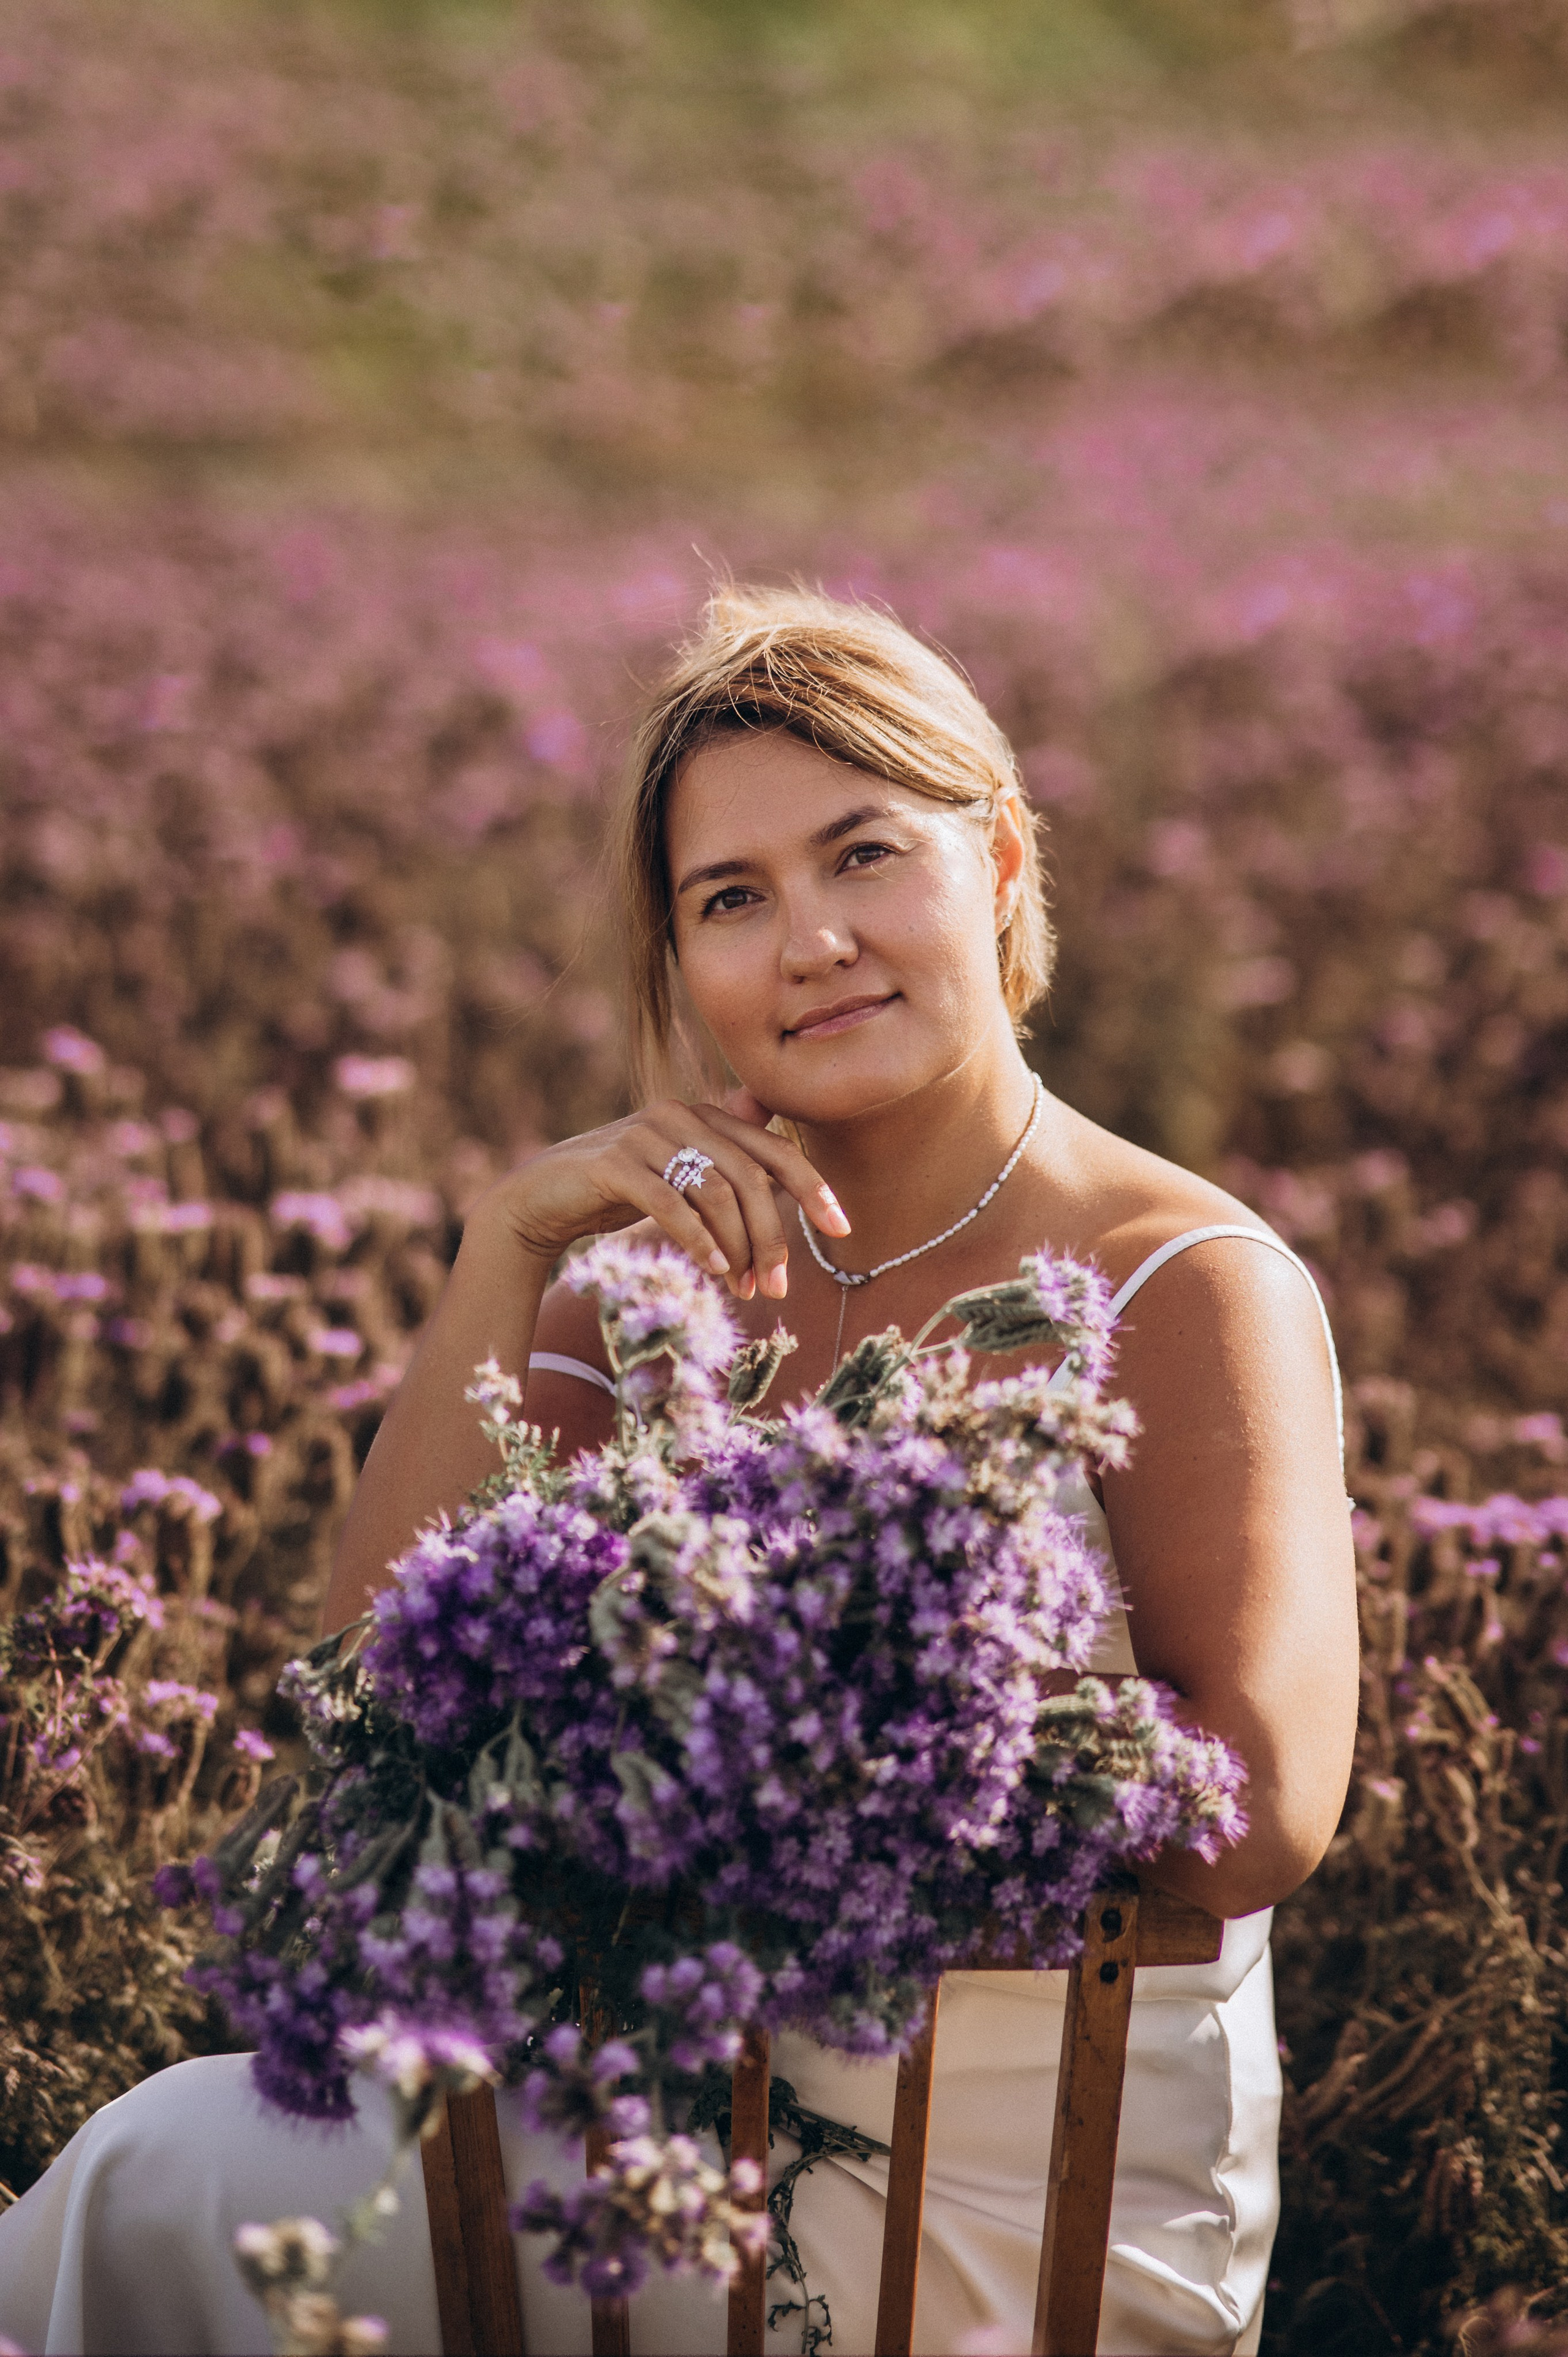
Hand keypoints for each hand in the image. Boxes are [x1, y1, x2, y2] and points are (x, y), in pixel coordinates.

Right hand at [480, 1091, 850, 1299]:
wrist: (541, 1199)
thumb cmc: (618, 1192)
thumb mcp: (679, 1176)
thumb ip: (723, 1159)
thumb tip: (769, 1121)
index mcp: (704, 1116)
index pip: (775, 1149)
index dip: (813, 1188)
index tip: (842, 1229)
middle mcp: (679, 1115)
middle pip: (750, 1177)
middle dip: (772, 1237)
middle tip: (777, 1287)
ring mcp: (643, 1135)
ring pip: (715, 1192)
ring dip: (737, 1248)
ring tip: (743, 1289)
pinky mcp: (612, 1163)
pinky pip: (670, 1203)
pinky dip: (698, 1239)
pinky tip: (712, 1270)